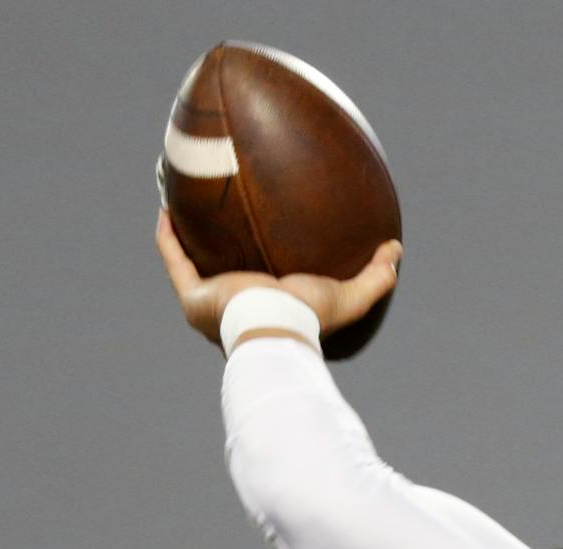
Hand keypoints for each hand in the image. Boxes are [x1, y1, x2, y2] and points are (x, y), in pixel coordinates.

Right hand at [154, 210, 401, 350]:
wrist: (277, 327)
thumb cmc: (310, 320)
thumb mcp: (350, 296)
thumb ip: (376, 276)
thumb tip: (397, 248)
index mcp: (266, 315)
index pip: (262, 292)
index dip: (259, 268)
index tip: (260, 239)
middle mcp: (234, 314)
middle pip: (223, 278)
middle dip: (217, 253)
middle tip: (219, 220)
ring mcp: (210, 307)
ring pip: (191, 268)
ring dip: (186, 240)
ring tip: (184, 207)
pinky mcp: (195, 297)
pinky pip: (174, 260)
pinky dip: (168, 237)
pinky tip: (166, 208)